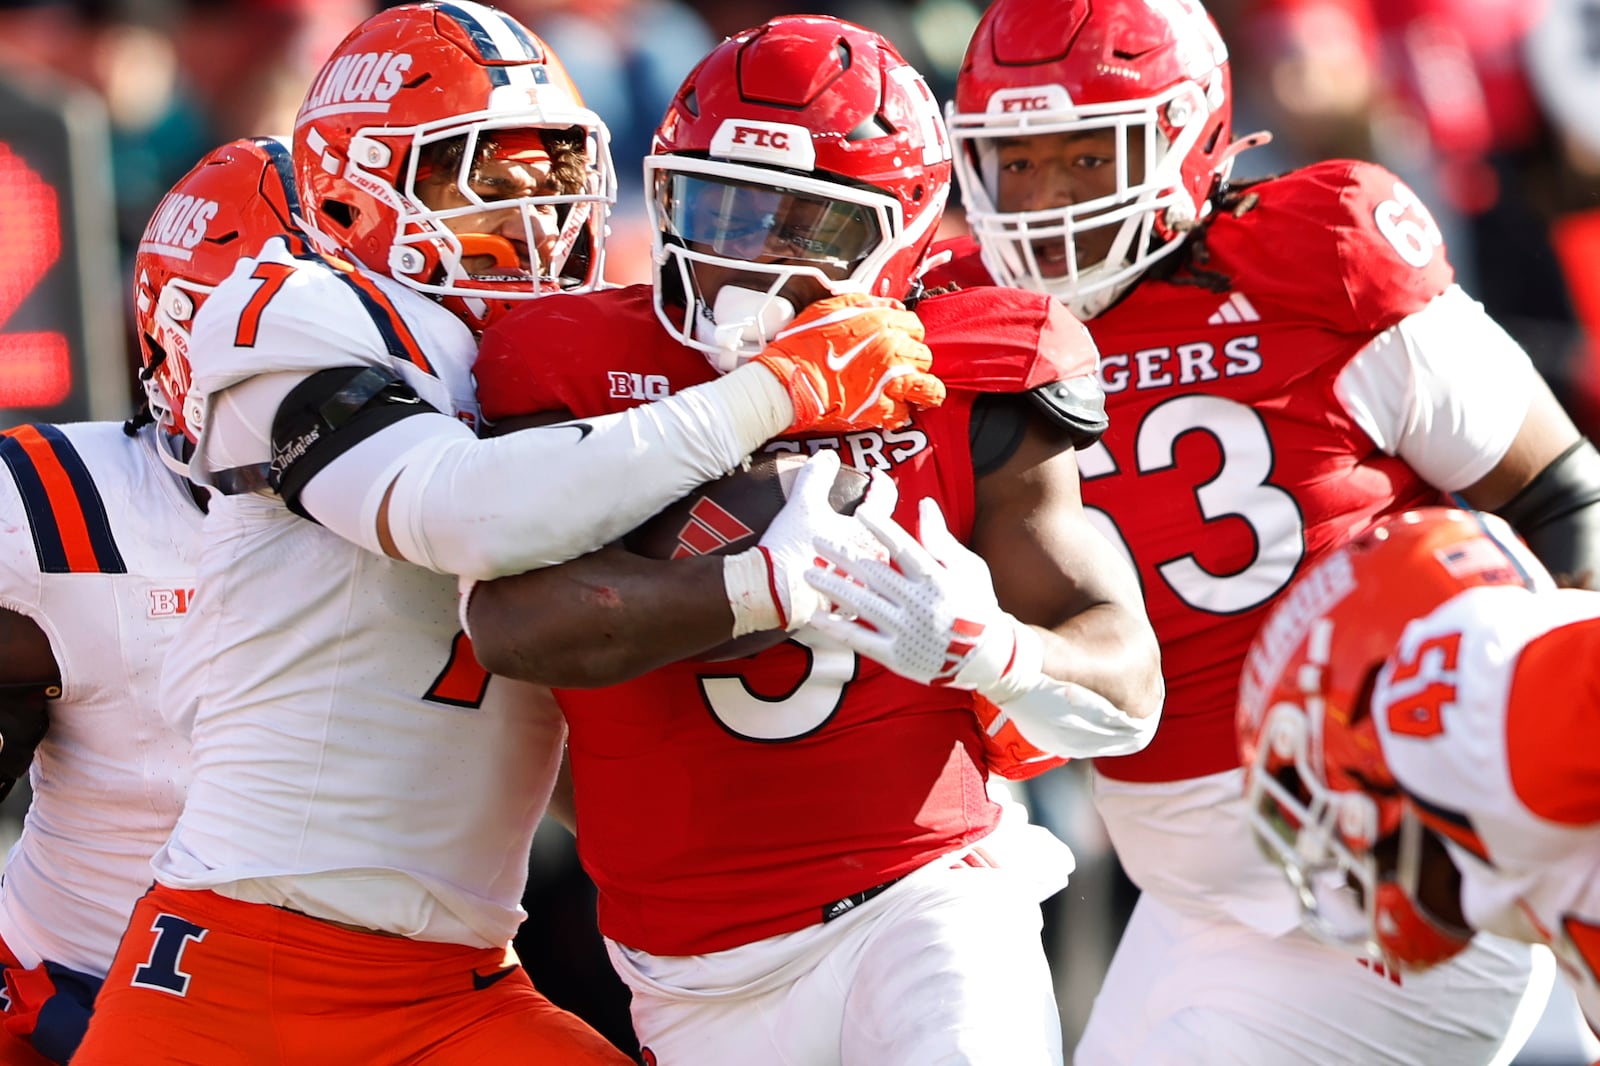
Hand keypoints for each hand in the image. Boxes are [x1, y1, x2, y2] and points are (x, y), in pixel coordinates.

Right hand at [723, 450, 897, 635]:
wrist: (770, 593)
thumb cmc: (791, 548)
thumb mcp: (802, 503)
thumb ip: (817, 474)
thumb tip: (827, 456)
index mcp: (871, 536)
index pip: (885, 500)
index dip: (880, 482)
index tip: (874, 476)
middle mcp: (874, 565)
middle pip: (883, 536)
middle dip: (871, 522)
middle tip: (860, 511)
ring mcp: (861, 590)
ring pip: (870, 567)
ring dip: (862, 553)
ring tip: (846, 544)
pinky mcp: (845, 609)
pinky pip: (853, 591)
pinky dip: (847, 580)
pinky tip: (835, 575)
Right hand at [752, 294, 944, 433]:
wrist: (788, 380)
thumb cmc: (802, 345)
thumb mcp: (830, 308)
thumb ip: (866, 303)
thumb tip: (890, 305)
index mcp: (882, 323)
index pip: (915, 327)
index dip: (907, 335)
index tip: (899, 342)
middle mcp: (892, 351)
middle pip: (923, 357)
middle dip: (913, 362)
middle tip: (900, 367)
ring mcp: (889, 382)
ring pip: (926, 388)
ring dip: (923, 390)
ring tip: (918, 393)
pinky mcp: (879, 409)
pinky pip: (904, 414)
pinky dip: (899, 413)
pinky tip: (892, 409)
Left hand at [805, 497, 1025, 692]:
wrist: (986, 657)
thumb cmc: (975, 604)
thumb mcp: (968, 568)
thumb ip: (941, 539)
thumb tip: (923, 504)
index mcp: (937, 580)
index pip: (905, 549)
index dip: (881, 529)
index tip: (859, 513)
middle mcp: (920, 604)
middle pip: (875, 574)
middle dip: (843, 555)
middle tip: (815, 539)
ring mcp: (906, 632)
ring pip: (862, 605)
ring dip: (833, 587)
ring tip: (807, 573)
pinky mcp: (896, 657)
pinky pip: (861, 639)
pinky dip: (837, 628)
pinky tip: (816, 616)